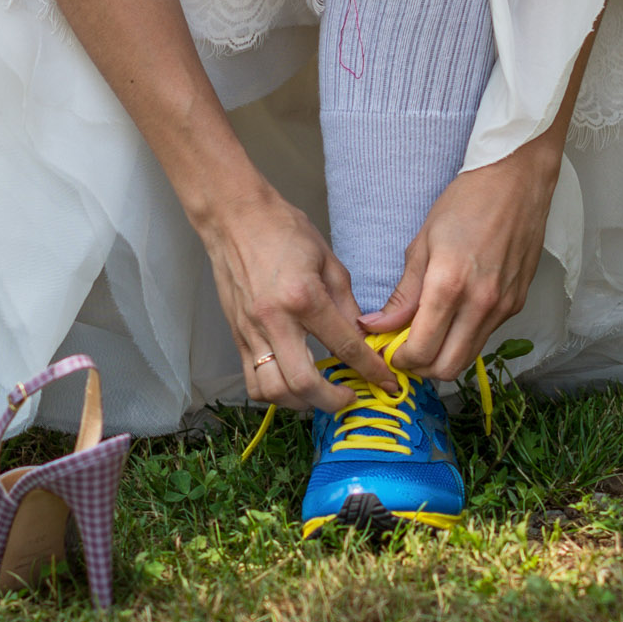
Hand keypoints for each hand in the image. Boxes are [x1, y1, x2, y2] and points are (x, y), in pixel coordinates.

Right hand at [200, 178, 398, 410]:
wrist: (235, 218)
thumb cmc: (283, 231)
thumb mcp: (329, 261)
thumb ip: (347, 305)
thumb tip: (363, 339)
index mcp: (304, 298)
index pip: (344, 347)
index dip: (371, 371)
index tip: (387, 383)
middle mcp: (274, 320)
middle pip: (303, 383)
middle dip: (332, 401)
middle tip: (350, 398)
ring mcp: (250, 331)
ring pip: (272, 391)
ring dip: (300, 402)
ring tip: (319, 394)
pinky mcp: (236, 336)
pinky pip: (252, 380)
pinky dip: (274, 393)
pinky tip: (292, 385)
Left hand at [363, 138, 559, 378]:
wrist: (517, 182)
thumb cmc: (466, 203)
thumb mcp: (422, 244)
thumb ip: (403, 294)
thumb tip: (376, 326)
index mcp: (449, 285)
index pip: (420, 351)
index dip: (398, 359)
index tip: (386, 348)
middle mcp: (480, 303)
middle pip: (446, 368)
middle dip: (420, 367)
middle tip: (404, 348)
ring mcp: (503, 307)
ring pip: (468, 358)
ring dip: (443, 356)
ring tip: (426, 333)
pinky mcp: (517, 304)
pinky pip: (485, 337)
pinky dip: (464, 338)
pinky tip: (453, 316)